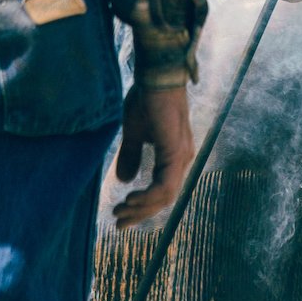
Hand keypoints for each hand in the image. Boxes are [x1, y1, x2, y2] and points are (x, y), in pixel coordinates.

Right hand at [111, 84, 194, 227]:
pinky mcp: (175, 152)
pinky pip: (164, 186)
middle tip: (119, 224)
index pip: (162, 190)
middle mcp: (182, 159)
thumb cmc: (147, 99)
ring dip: (141, 208)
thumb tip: (126, 180)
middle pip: (165, 198)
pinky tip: (130, 199)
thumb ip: (131, 156)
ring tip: (120, 212)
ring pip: (165, 196)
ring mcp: (181, 156)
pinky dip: (147, 197)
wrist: (156, 77)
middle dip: (140, 213)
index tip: (121, 215)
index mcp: (175, 155)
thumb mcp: (134, 133)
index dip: (143, 206)